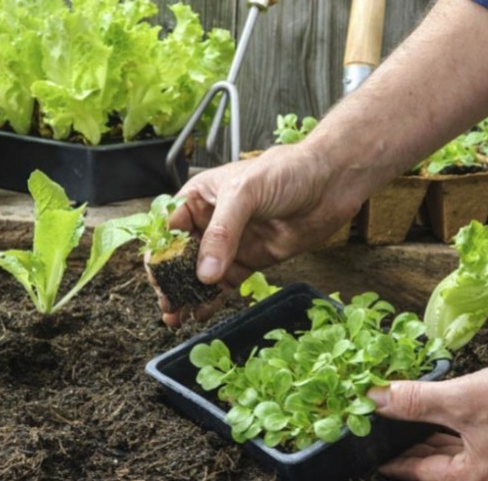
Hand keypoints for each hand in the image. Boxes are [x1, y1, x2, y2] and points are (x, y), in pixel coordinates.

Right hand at [157, 144, 362, 326]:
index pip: (169, 228)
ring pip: (201, 274)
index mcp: (200, 197)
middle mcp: (211, 221)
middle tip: (166, 303)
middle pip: (181, 256)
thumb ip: (222, 233)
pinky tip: (201, 314)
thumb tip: (204, 272)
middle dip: (170, 280)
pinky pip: (226, 284)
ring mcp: (232, 243)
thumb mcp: (245, 193)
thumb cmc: (287, 171)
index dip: (160, 253)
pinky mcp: (251, 260)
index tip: (157, 277)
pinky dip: (212, 300)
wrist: (330, 183)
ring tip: (176, 316)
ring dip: (187, 295)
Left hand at [367, 353, 487, 480]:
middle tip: (383, 431)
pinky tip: (439, 417)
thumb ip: (415, 402)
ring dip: (432, 438)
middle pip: (439, 467)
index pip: (421, 473)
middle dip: (412, 447)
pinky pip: (475, 446)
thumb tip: (375, 400)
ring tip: (405, 423)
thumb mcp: (461, 398)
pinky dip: (455, 433)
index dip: (393, 459)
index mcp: (480, 480)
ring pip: (457, 456)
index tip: (371, 451)